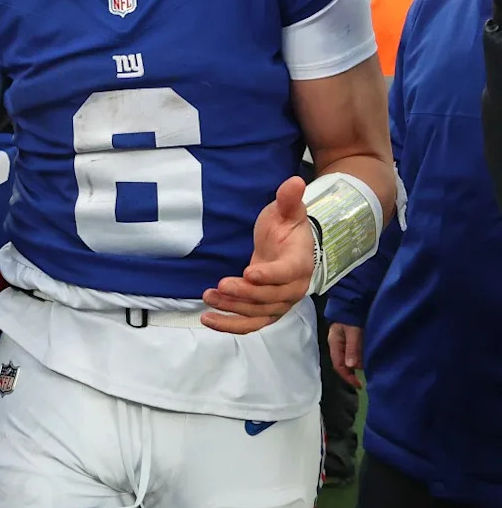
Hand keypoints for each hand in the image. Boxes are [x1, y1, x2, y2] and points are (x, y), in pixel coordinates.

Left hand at [201, 176, 313, 333]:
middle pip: (270, 298)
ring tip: (209, 297)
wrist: (288, 247)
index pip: (287, 273)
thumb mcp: (286, 211)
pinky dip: (230, 325)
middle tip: (220, 285)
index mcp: (300, 263)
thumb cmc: (286, 227)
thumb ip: (289, 199)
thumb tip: (295, 181)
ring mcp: (280, 303)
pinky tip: (208, 320)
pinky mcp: (266, 311)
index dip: (269, 275)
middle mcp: (294, 288)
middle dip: (244, 294)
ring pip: (258, 313)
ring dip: (233, 309)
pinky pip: (250, 324)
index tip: (249, 272)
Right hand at [328, 322, 363, 387]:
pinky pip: (353, 353)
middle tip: (366, 377)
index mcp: (334, 343)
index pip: (338, 365)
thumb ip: (352, 348)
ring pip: (349, 359)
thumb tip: (351, 366)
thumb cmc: (350, 316)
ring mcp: (342, 342)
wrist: (351, 302)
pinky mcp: (349, 339)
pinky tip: (367, 358)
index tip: (360, 385)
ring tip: (369, 368)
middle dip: (353, 372)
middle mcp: (337, 345)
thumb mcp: (352, 332)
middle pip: (343, 364)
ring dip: (358, 365)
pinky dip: (360, 358)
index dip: (348, 377)